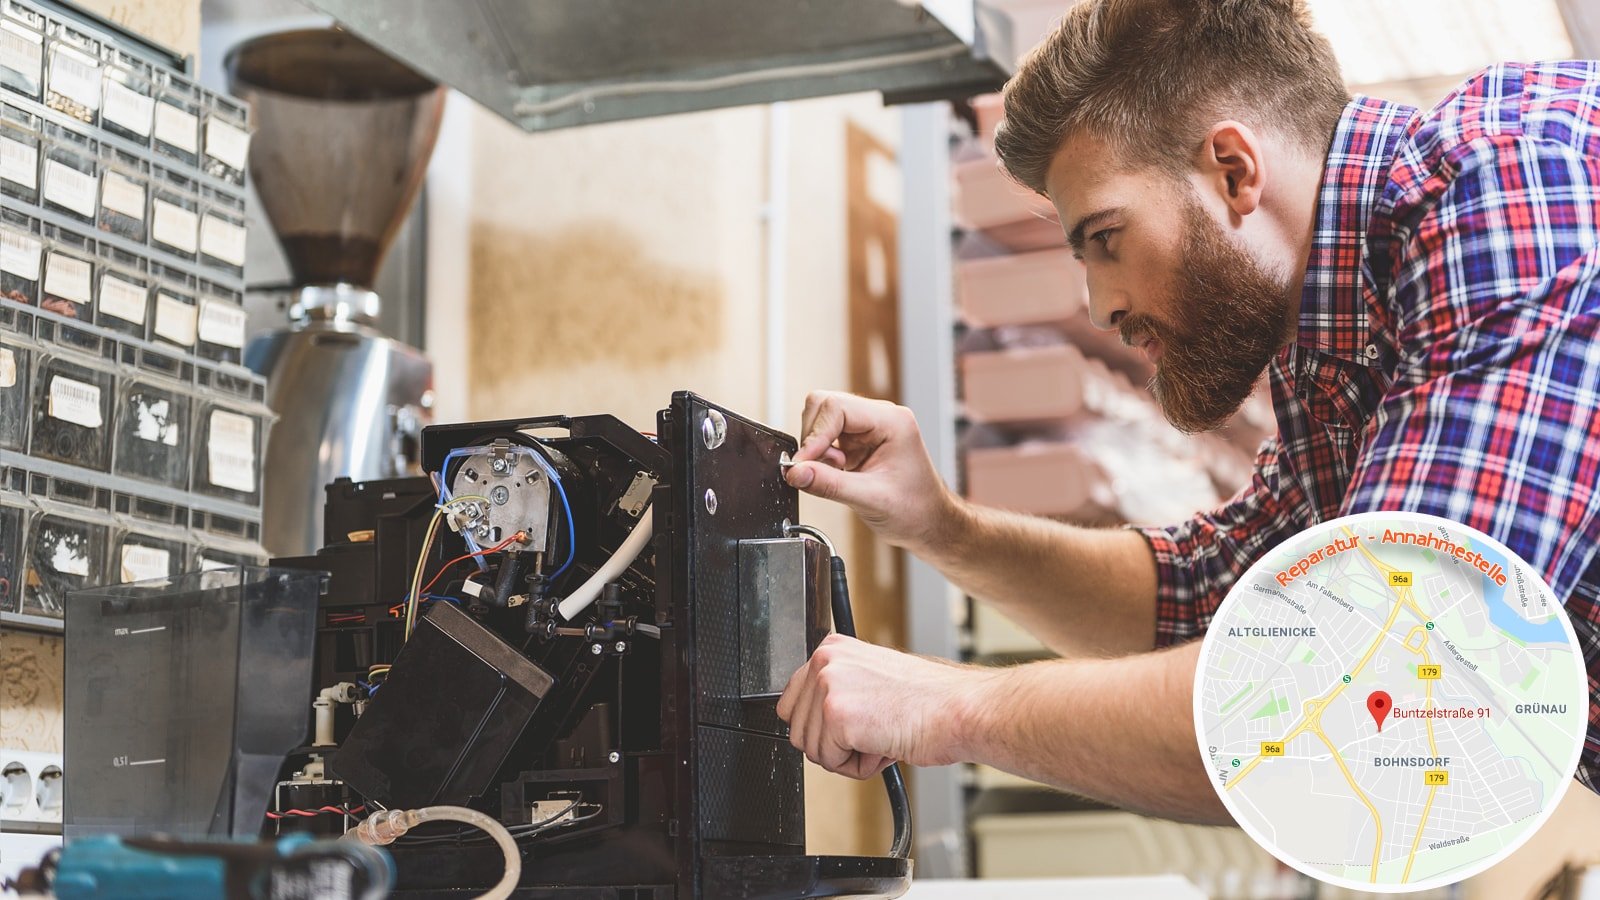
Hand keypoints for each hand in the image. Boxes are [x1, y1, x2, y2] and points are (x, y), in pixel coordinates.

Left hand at [776, 634, 996, 778]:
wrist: (959, 711)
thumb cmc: (929, 702)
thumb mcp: (872, 681)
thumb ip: (839, 693)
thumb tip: (811, 722)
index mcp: (832, 649)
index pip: (792, 701)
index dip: (821, 727)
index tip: (849, 727)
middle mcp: (825, 661)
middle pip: (797, 730)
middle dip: (834, 744)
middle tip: (874, 733)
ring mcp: (828, 686)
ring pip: (812, 749)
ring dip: (848, 756)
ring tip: (882, 736)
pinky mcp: (836, 715)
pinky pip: (830, 762)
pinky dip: (858, 767)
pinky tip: (884, 745)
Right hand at [785, 391, 961, 552]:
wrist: (929, 523)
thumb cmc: (916, 510)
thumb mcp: (870, 500)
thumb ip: (829, 484)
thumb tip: (795, 472)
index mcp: (891, 421)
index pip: (837, 407)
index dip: (814, 435)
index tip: (802, 463)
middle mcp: (880, 417)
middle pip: (825, 405)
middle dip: (814, 438)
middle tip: (822, 468)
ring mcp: (868, 427)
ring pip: (821, 418)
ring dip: (818, 447)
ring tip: (837, 471)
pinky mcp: (858, 440)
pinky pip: (826, 436)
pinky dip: (822, 455)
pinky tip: (838, 472)